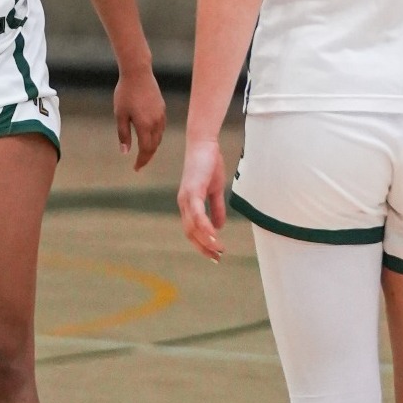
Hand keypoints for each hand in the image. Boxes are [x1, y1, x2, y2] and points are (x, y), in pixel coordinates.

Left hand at [114, 65, 165, 170]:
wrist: (138, 73)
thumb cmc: (125, 93)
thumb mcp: (120, 115)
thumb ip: (123, 134)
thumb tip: (125, 152)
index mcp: (145, 125)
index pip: (146, 150)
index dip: (141, 161)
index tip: (136, 168)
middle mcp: (156, 122)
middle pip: (154, 146)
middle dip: (147, 156)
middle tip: (139, 164)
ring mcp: (161, 115)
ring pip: (159, 137)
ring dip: (152, 147)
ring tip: (143, 152)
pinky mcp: (162, 109)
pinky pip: (161, 128)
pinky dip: (156, 136)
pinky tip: (149, 136)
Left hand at [177, 139, 228, 259]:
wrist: (205, 144)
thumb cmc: (209, 164)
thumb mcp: (215, 189)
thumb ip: (216, 208)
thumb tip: (219, 227)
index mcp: (188, 204)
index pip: (192, 230)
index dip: (202, 244)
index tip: (214, 255)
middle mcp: (184, 203)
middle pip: (190, 233)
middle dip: (203, 247)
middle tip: (217, 258)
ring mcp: (186, 197)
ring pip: (192, 226)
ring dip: (205, 241)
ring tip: (219, 250)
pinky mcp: (192, 190)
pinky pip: (197, 213)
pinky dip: (204, 227)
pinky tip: (213, 236)